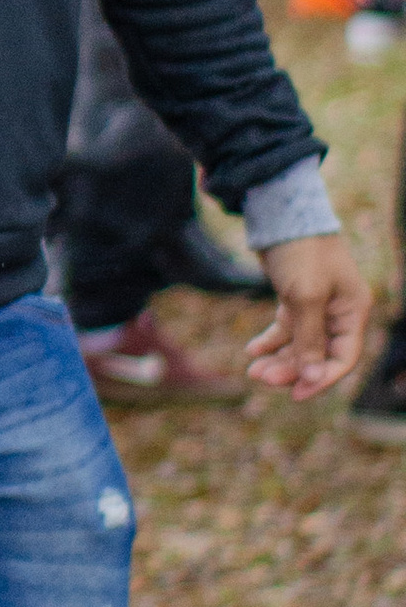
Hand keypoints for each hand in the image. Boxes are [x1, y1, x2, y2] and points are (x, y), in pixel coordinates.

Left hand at [246, 232, 370, 402]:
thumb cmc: (300, 251)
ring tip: (252, 369)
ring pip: (300, 344)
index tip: (295, 395)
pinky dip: (270, 340)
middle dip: (291, 369)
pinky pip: (286, 328)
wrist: (280, 211)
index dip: (321, 379)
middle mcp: (338, 311)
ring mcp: (316, 304)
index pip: (343, 357)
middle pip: (318, 354)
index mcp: (352, 311)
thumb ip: (309, 339)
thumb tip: (313, 376)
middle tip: (260, 377)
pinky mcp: (295, 297)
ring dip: (278, 358)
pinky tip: (252, 349)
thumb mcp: (305, 297)